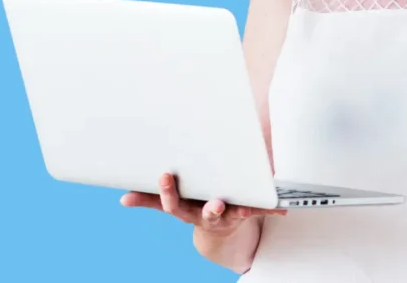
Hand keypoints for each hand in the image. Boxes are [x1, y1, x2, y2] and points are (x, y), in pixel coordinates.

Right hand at [120, 172, 286, 234]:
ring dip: (242, 211)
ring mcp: (228, 216)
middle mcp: (207, 215)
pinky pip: (260, 211)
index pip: (174, 203)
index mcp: (187, 210)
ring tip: (248, 209)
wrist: (220, 231)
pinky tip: (281, 208)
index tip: (165, 175)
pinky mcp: (246, 213)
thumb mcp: (174, 203)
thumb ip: (151, 200)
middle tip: (215, 204)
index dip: (168, 191)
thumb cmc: (195, 207)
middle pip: (207, 213)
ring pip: (234, 214)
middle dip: (210, 208)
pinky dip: (271, 208)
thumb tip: (124, 200)